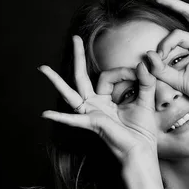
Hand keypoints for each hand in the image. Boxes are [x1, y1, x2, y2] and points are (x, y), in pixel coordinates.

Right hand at [38, 36, 158, 163]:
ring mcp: (91, 113)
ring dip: (56, 81)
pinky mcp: (93, 123)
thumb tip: (146, 61)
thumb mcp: (146, 100)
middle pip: (82, 76)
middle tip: (75, 37)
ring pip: (71, 92)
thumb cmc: (142, 131)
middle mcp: (95, 105)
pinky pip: (74, 119)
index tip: (141, 74)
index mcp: (105, 99)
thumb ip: (146, 81)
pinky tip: (44, 114)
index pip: (109, 75)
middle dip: (78, 56)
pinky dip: (60, 117)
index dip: (126, 72)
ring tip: (42, 68)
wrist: (140, 152)